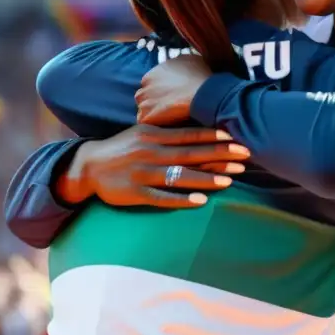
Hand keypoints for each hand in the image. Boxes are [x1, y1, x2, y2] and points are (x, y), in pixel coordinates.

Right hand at [62, 124, 249, 209]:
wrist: (89, 165)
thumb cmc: (123, 148)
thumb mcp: (143, 133)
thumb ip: (167, 133)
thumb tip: (199, 132)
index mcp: (154, 135)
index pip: (190, 135)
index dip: (214, 137)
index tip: (236, 138)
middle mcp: (151, 152)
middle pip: (191, 154)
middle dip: (220, 155)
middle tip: (245, 155)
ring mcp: (143, 173)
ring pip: (180, 175)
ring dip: (207, 178)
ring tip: (230, 180)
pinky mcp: (136, 193)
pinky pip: (162, 197)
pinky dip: (182, 199)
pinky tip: (201, 202)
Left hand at [136, 56, 213, 125]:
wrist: (201, 94)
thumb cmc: (199, 77)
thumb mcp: (191, 59)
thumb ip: (179, 62)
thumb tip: (180, 64)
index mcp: (153, 73)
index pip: (149, 83)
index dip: (158, 89)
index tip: (169, 94)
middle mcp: (145, 86)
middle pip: (143, 95)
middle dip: (152, 100)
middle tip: (167, 106)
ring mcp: (144, 102)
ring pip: (143, 108)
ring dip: (151, 112)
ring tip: (166, 116)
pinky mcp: (146, 117)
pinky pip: (145, 121)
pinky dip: (152, 123)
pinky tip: (164, 124)